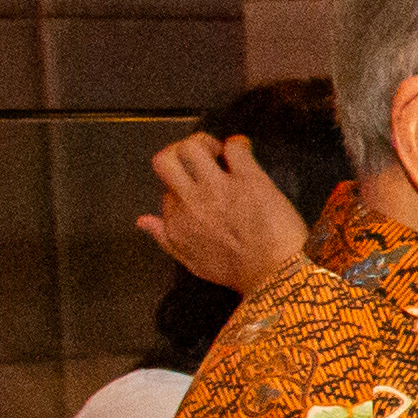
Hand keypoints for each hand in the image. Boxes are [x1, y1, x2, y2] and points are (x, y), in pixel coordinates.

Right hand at [139, 134, 311, 291]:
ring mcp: (218, 188)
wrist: (275, 275)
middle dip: (180, 151)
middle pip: (165, 159)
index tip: (198, 188)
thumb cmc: (238, 273)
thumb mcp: (191, 262)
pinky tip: (245, 149)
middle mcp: (190, 201)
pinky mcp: (248, 179)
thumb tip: (142, 220)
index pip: (166, 191)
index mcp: (176, 222)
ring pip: (192, 147)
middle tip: (201, 158)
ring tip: (220, 152)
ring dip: (205, 142)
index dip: (182, 186)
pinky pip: (234, 148)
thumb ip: (165, 238)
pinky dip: (239, 144)